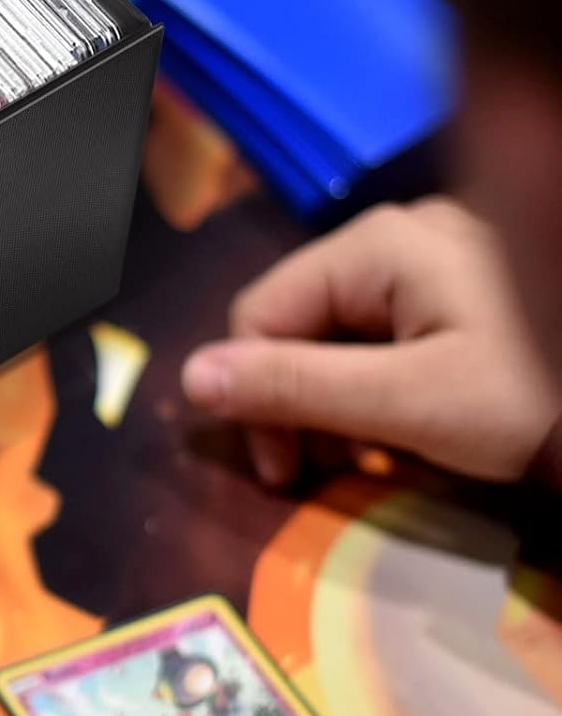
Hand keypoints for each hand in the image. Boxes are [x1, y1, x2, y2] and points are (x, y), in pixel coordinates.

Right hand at [181, 198, 561, 484]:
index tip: (281, 475)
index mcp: (375, 249)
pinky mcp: (461, 291)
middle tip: (320, 473)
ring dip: (331, 402)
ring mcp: (433, 262)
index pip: (260, 316)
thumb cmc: (531, 393)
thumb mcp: (407, 402)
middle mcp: (395, 240)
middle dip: (293, 403)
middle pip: (297, 323)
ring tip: (364, 455)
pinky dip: (374, 387)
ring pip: (337, 334)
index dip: (251, 398)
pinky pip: (383, 336)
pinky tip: (401, 426)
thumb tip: (189, 377)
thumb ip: (294, 387)